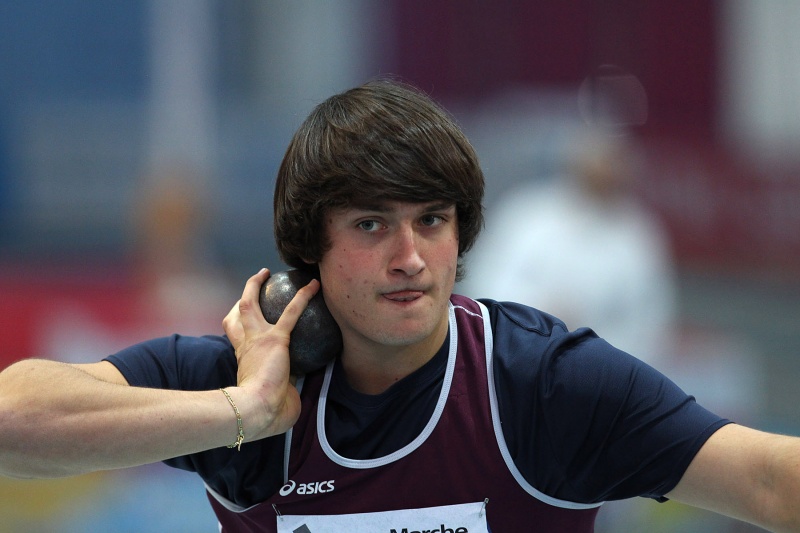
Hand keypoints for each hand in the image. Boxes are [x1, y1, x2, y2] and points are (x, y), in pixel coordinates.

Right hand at [222, 268, 319, 439]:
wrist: (254, 411)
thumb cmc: (264, 413)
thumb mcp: (273, 397)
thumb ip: (282, 387)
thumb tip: (295, 389)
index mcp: (243, 359)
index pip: (236, 334)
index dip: (238, 322)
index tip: (246, 316)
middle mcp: (246, 345)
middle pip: (237, 314)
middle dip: (245, 295)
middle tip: (255, 283)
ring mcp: (257, 339)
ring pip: (250, 304)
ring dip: (255, 285)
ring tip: (268, 272)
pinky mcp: (275, 339)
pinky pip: (291, 312)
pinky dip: (303, 296)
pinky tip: (314, 285)